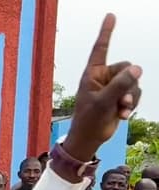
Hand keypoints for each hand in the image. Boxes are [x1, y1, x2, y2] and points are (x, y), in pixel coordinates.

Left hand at [62, 14, 141, 162]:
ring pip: (134, 81)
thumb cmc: (88, 120)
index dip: (106, 32)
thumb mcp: (104, 102)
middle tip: (122, 100)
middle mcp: (103, 77)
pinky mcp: (120, 97)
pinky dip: (132, 104)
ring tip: (121, 110)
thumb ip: (120, 85)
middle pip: (127, 68)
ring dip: (131, 97)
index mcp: (92, 74)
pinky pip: (135, 93)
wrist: (90, 138)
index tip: (111, 15)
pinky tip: (123, 115)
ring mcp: (112, 87)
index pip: (100, 49)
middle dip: (129, 83)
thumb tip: (137, 68)